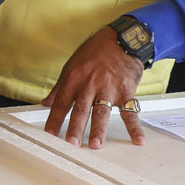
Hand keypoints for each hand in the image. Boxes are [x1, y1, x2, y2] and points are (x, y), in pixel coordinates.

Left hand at [42, 29, 147, 148]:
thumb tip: (46, 102)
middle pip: (81, 110)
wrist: (121, 40)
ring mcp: (108, 89)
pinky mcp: (126, 91)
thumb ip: (59, 88)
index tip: (50, 134)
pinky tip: (138, 139)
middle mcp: (90, 85)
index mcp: (74, 80)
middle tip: (71, 144)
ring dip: (99, 129)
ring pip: (102, 112)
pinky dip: (135, 127)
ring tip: (96, 144)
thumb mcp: (71, 66)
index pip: (61, 103)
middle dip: (75, 128)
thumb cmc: (95, 53)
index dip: (54, 119)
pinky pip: (130, 111)